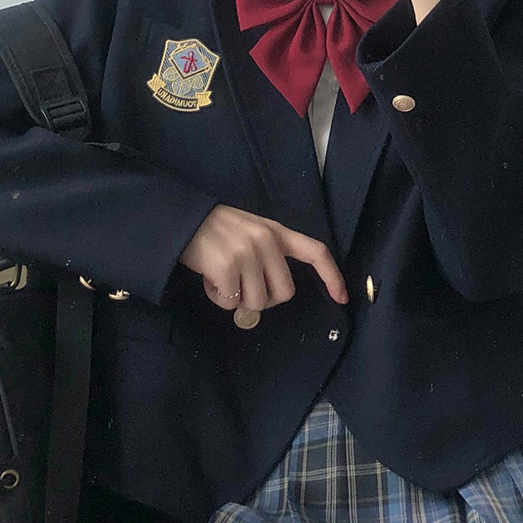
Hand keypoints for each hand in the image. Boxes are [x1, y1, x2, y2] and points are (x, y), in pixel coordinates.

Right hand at [179, 204, 348, 310]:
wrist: (180, 219)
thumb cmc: (214, 231)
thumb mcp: (250, 232)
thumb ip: (269, 256)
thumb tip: (273, 295)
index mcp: (276, 232)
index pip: (315, 252)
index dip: (332, 276)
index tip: (342, 298)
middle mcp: (267, 241)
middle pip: (284, 293)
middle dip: (264, 299)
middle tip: (242, 287)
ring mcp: (247, 254)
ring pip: (257, 303)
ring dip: (237, 300)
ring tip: (221, 279)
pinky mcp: (227, 267)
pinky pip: (231, 303)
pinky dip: (218, 298)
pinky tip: (208, 279)